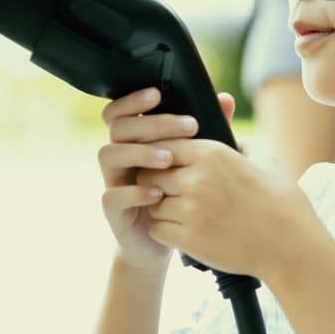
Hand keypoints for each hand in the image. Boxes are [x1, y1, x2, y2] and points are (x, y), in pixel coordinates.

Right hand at [95, 87, 236, 271]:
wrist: (165, 239)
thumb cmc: (181, 192)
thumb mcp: (195, 160)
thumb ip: (208, 129)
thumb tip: (226, 99)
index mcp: (135, 140)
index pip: (121, 111)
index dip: (132, 100)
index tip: (158, 93)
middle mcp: (120, 157)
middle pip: (119, 128)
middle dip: (152, 124)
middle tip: (188, 126)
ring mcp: (113, 182)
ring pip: (108, 155)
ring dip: (139, 153)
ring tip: (169, 159)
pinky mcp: (113, 211)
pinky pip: (111, 196)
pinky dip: (133, 192)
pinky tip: (157, 194)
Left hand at [138, 104, 301, 278]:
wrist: (291, 246)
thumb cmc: (282, 203)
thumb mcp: (266, 162)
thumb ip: (243, 147)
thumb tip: (234, 141)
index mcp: (213, 154)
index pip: (164, 146)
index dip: (162, 157)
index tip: (167, 167)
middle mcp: (198, 178)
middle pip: (149, 175)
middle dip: (157, 184)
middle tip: (171, 194)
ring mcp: (191, 209)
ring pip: (152, 204)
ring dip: (162, 210)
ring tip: (183, 215)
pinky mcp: (188, 238)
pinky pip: (157, 229)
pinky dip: (166, 231)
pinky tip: (184, 232)